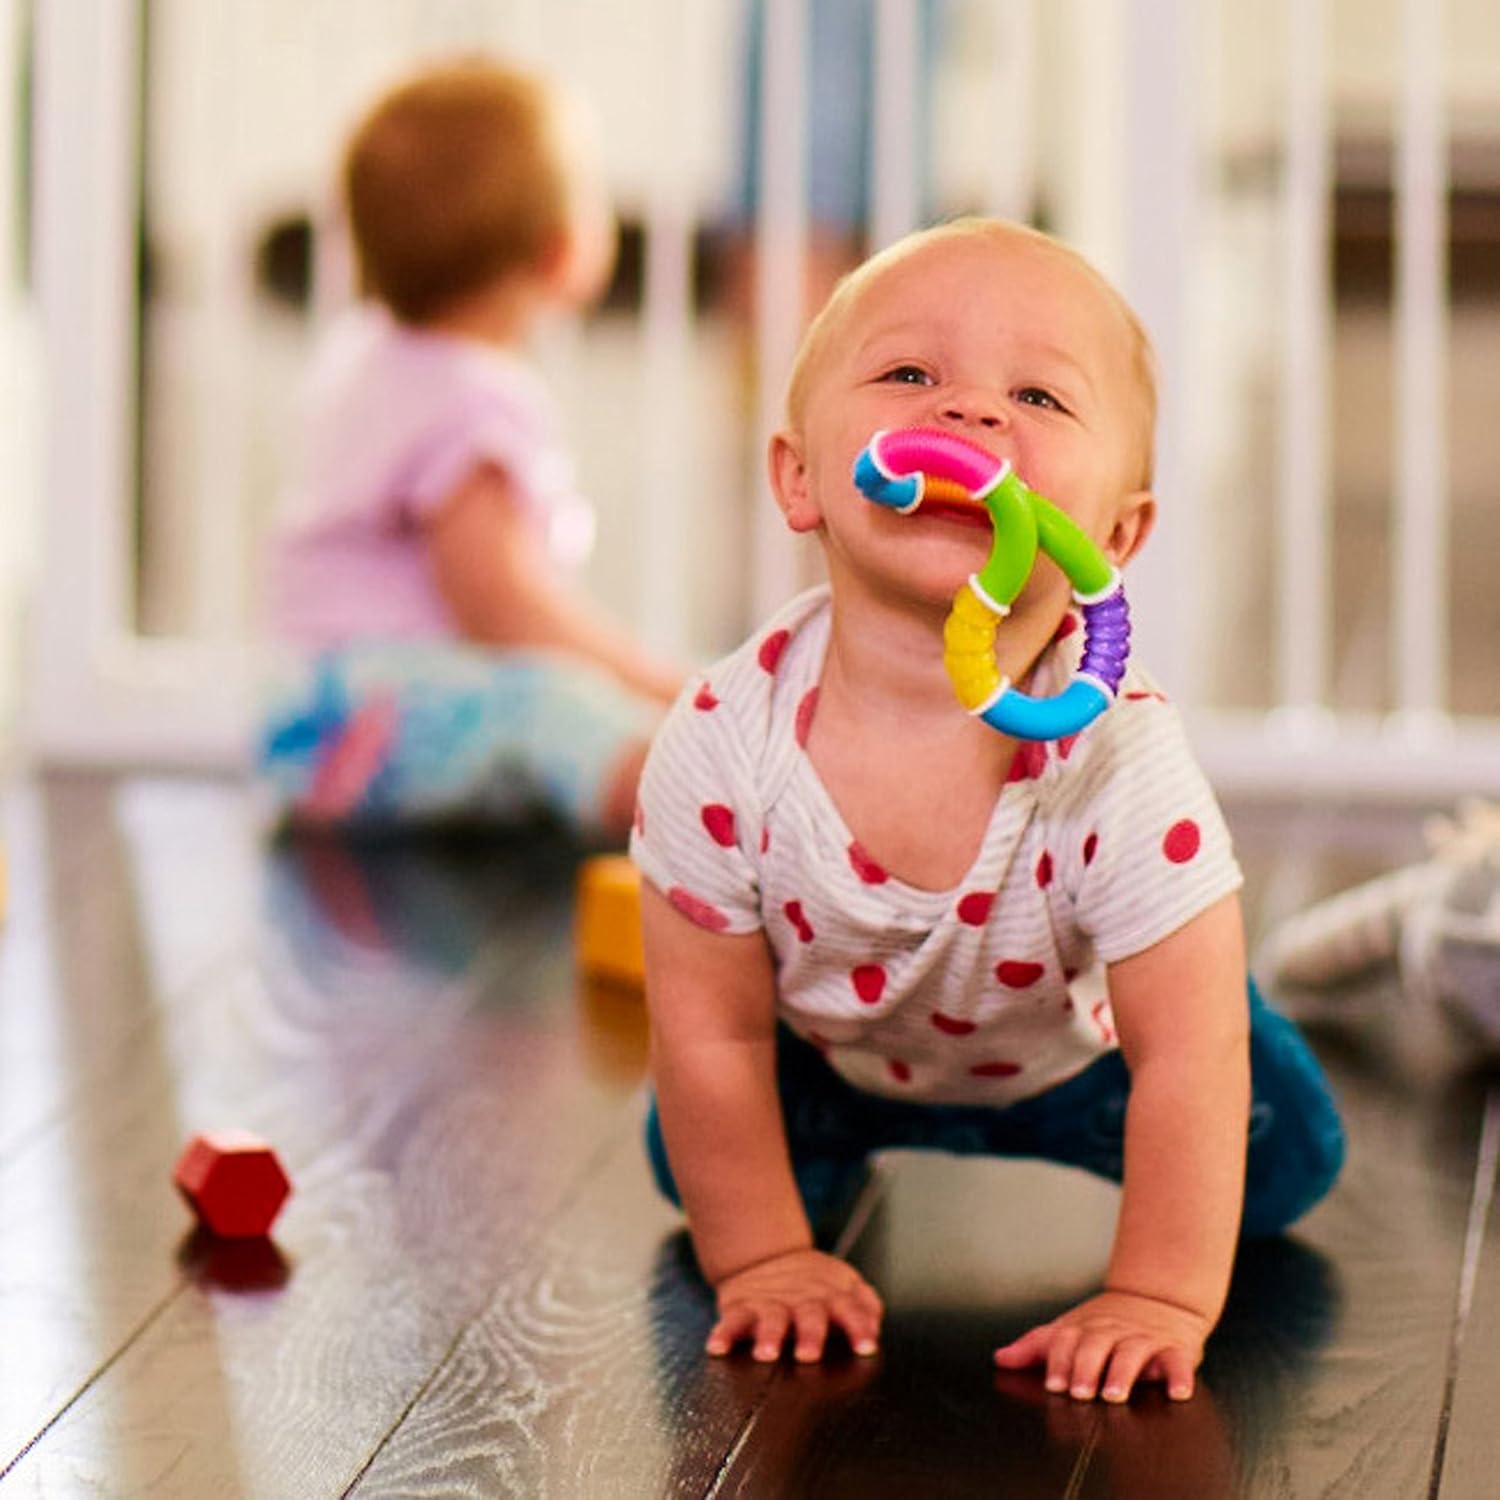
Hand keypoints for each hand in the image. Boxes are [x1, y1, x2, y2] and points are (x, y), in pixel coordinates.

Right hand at [707, 1249, 883, 1362]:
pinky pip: (731, 1320)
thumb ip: (864, 1306)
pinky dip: (724, 1333)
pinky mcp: (742, 1307)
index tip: (866, 1348)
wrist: (767, 1257)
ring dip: (769, 1336)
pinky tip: (717, 1348)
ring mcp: (771, 1303)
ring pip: (771, 1320)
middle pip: (810, 1316)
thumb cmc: (813, 1286)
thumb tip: (875, 1328)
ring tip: (766, 1354)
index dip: (859, 1327)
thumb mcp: (843, 1286)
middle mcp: (801, 1300)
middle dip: (811, 1334)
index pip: (850, 1310)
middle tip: (809, 1355)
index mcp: (831, 1296)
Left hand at [993, 1289, 1210, 1402]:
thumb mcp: (1069, 1329)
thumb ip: (1035, 1346)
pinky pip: (1178, 1362)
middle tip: (1079, 1392)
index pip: (1066, 1341)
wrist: (1158, 1298)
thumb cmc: (1107, 1323)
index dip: (1058, 1362)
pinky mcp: (1174, 1350)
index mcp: (1085, 1329)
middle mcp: (1112, 1332)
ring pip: (1132, 1353)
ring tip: (1114, 1393)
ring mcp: (1143, 1340)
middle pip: (1096, 1345)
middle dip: (1085, 1368)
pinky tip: (1176, 1391)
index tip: (1053, 1383)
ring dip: (1122, 1373)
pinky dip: (1179, 1377)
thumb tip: (1001, 1358)